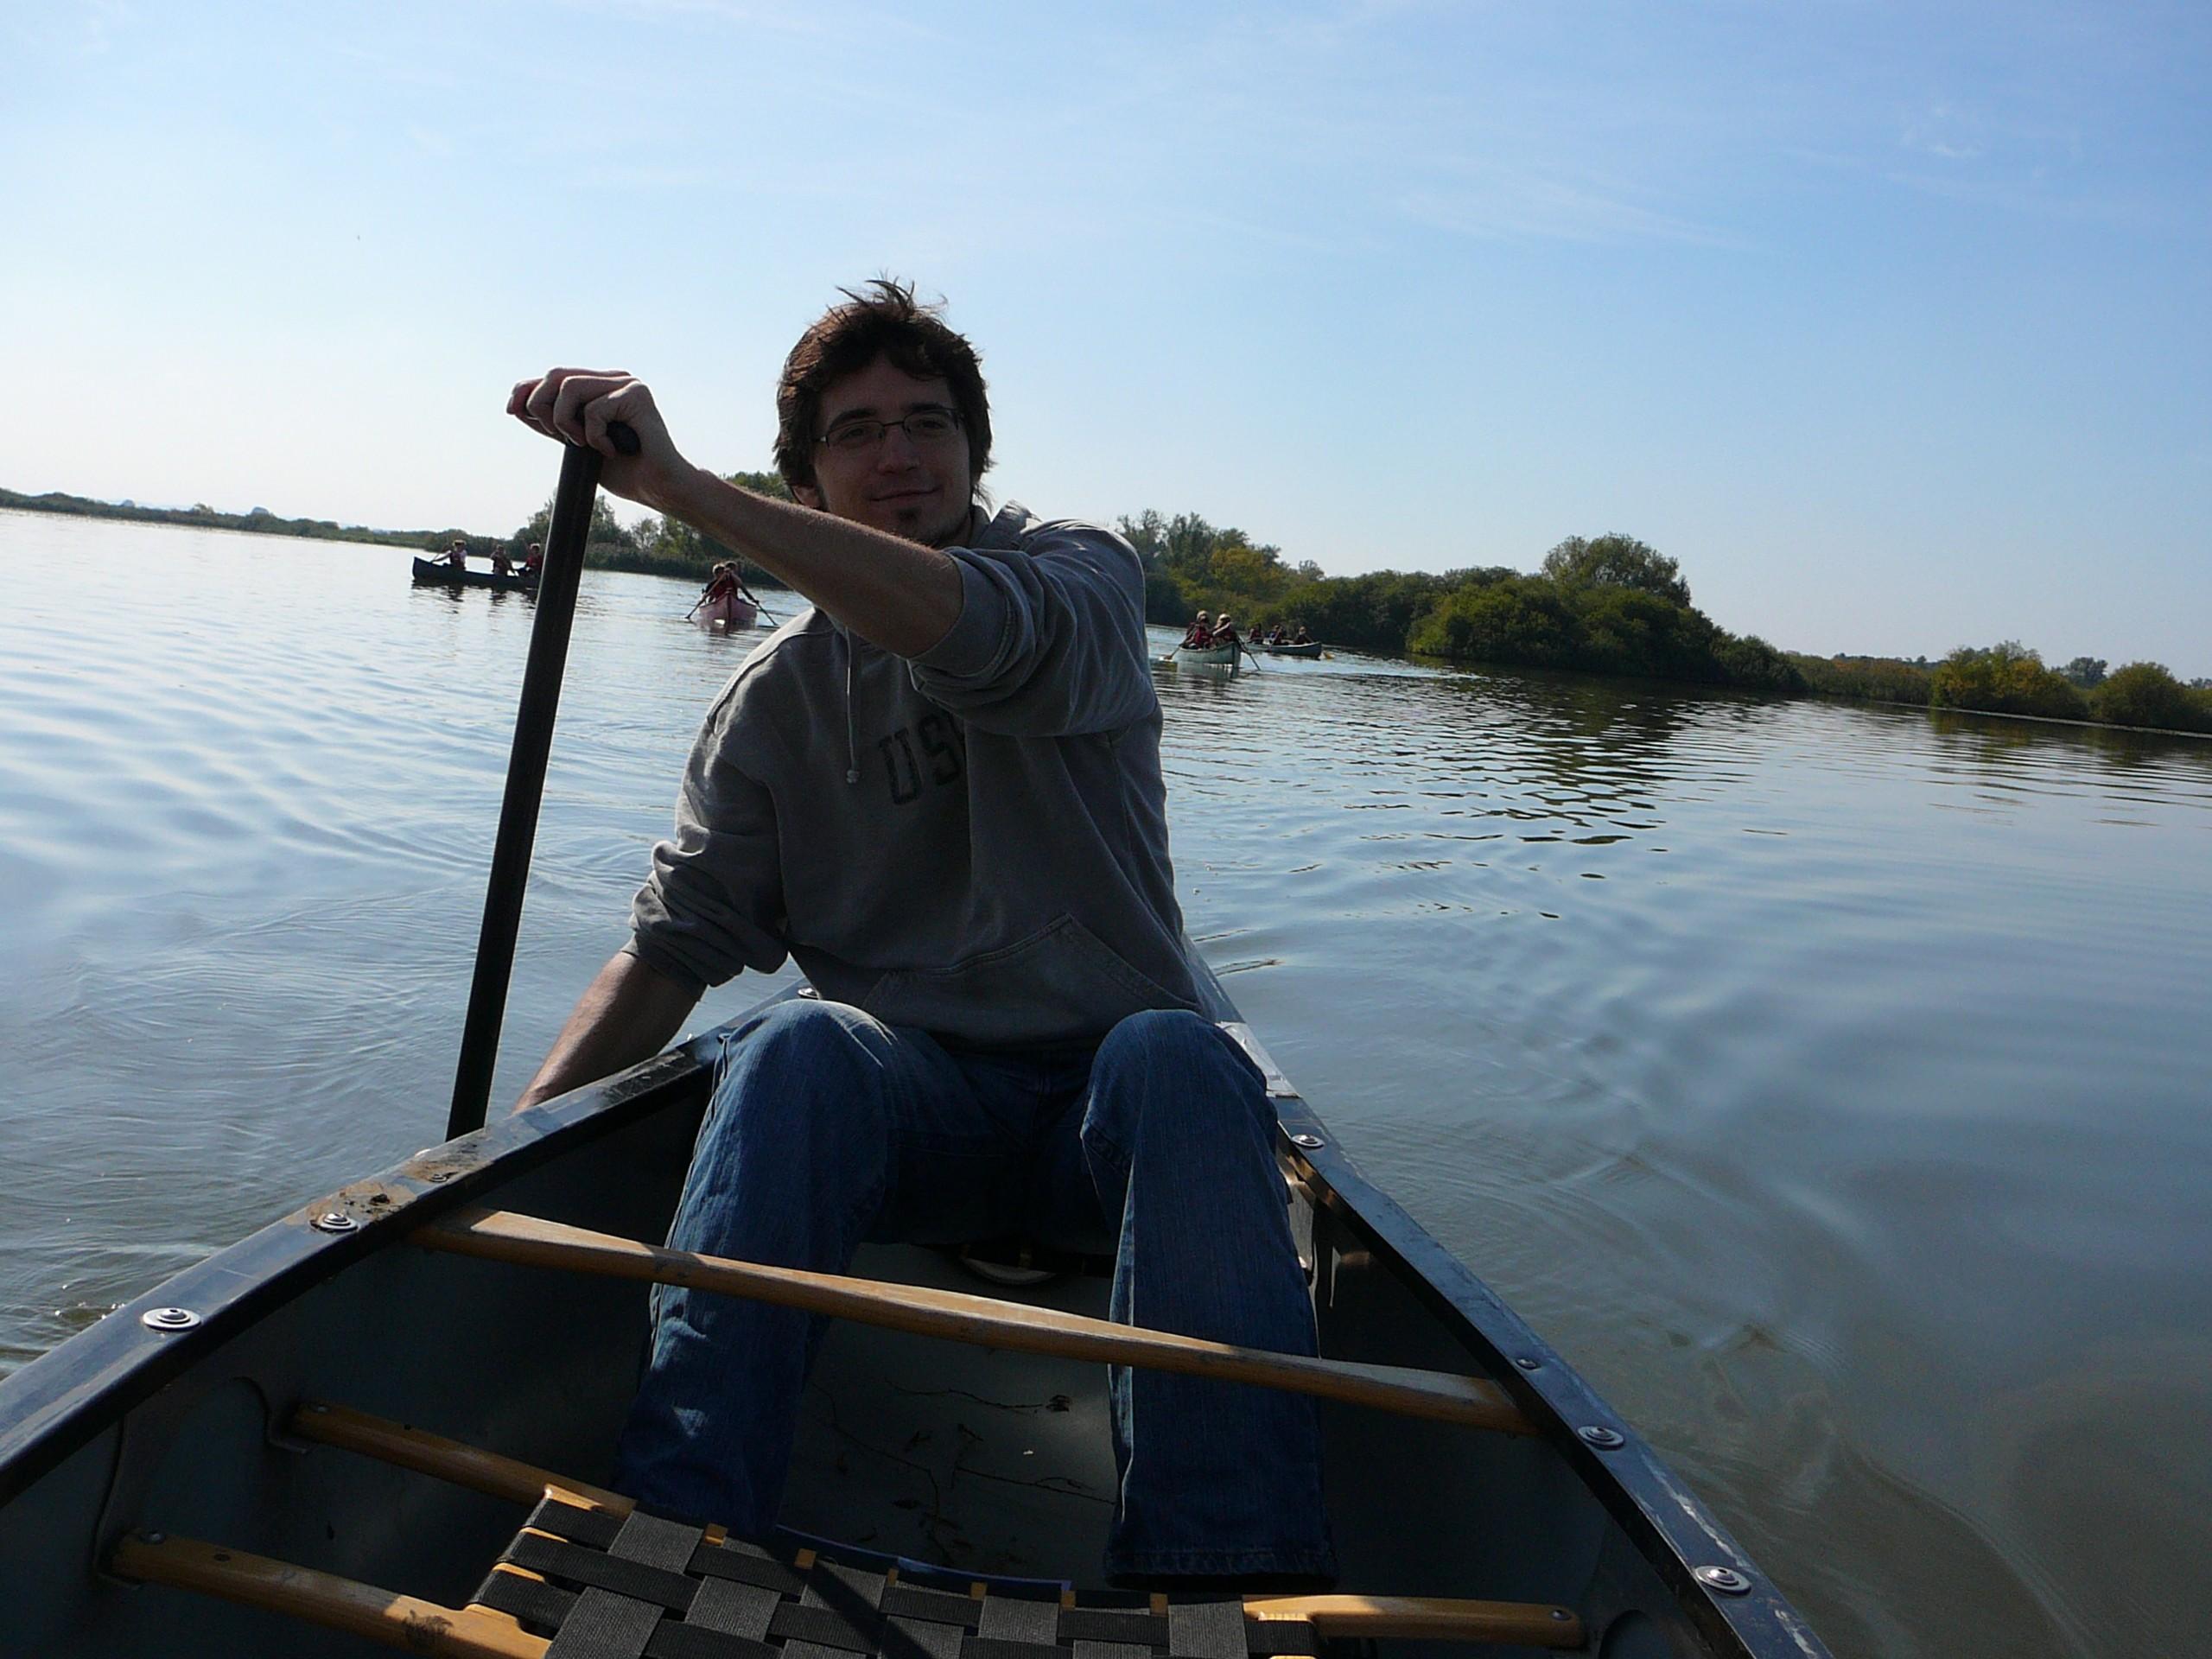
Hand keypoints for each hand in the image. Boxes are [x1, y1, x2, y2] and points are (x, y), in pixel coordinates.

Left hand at [508, 367, 689, 508]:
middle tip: (561, 438)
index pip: (553, 376)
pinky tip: (612, 450)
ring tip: (586, 445)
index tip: (511, 411)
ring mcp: (627, 384)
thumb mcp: (577, 444)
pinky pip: (595, 409)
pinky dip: (595, 436)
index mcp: (600, 386)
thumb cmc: (624, 470)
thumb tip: (519, 406)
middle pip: (556, 375)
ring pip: (570, 387)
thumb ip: (555, 423)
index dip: (526, 389)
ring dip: (566, 422)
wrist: (658, 488)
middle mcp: (613, 379)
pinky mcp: (638, 395)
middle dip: (543, 407)